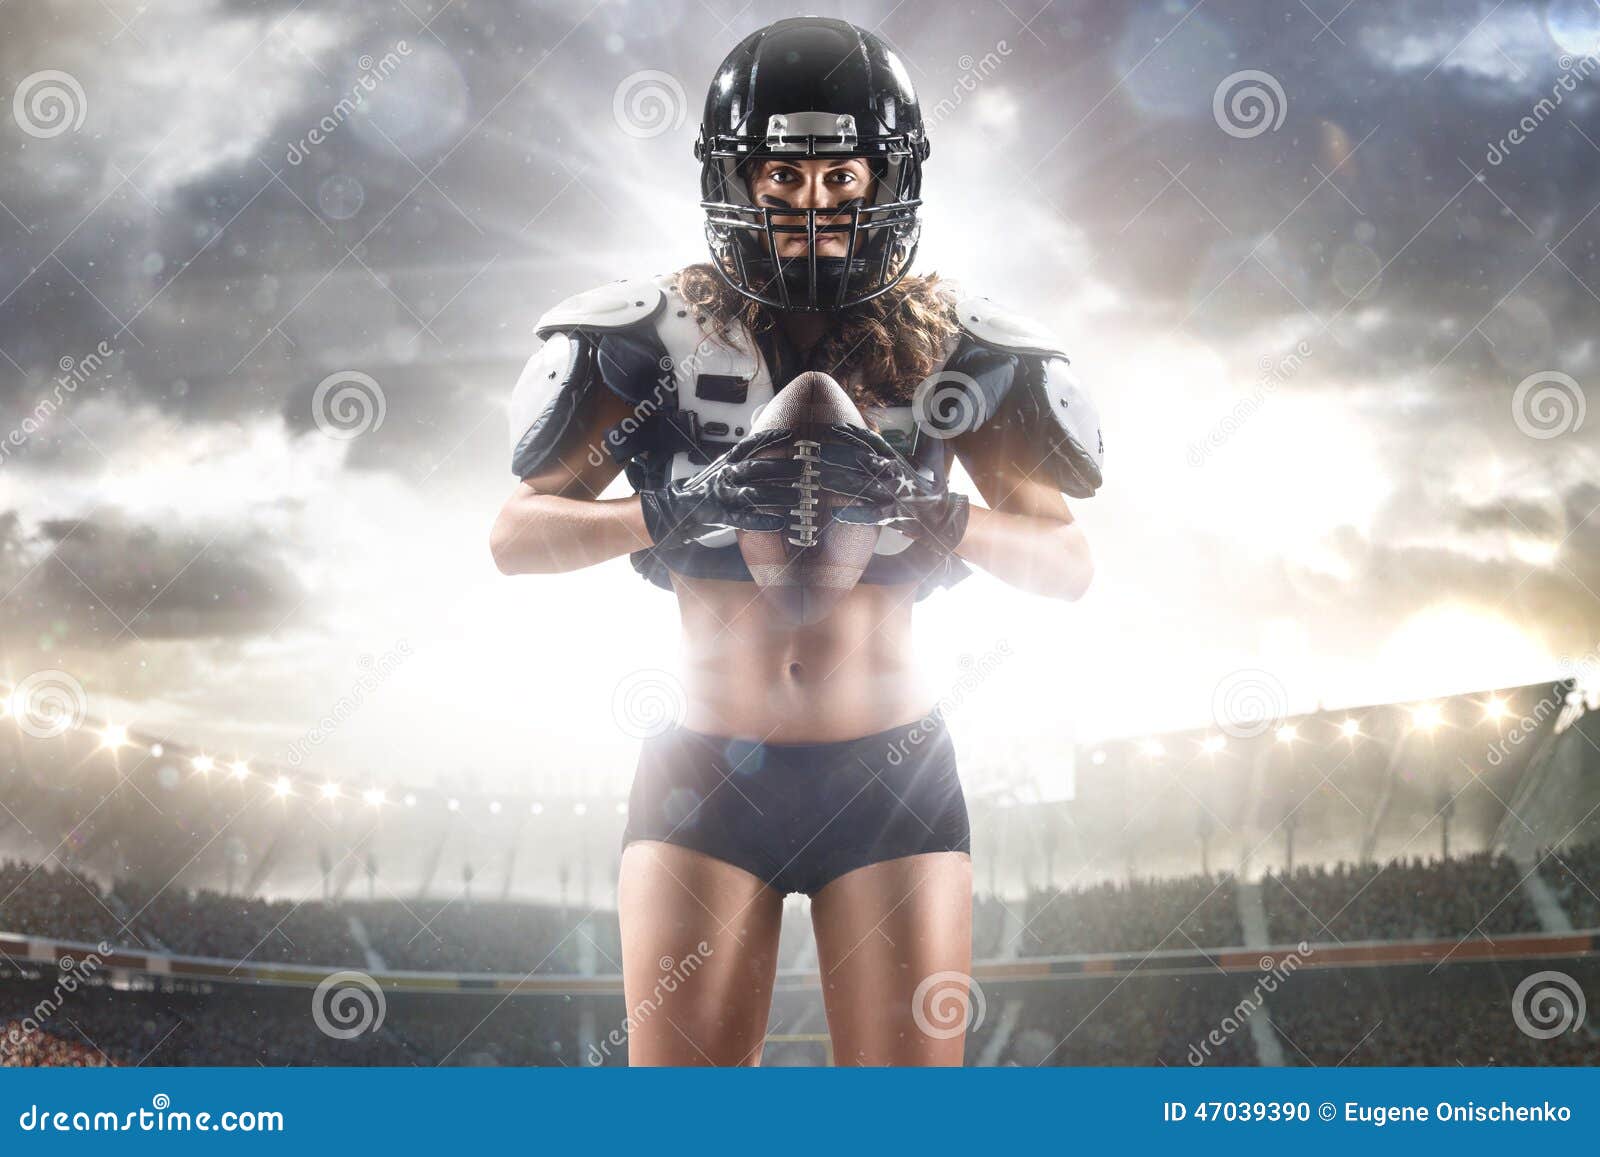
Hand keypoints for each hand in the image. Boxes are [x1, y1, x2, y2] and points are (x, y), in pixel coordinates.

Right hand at [639, 428, 804, 545]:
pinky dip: (763, 521)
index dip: (770, 438)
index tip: (790, 434)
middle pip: (756, 468)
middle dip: (781, 468)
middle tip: (803, 470)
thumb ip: (739, 463)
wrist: (674, 507)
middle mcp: (725, 475)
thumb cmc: (701, 489)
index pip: (749, 445)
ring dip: (778, 495)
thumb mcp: (719, 469)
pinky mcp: (720, 515)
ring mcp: (722, 495)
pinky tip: (779, 522)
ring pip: (754, 493)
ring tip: (797, 497)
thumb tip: (765, 458)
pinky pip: (745, 519)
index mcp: (725, 462)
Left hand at [826, 424, 970, 552]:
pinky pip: (869, 515)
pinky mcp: (891, 515)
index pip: (875, 442)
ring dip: (840, 481)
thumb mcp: (932, 457)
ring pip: (862, 486)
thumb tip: (932, 412)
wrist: (942, 518)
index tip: (834, 428)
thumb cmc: (932, 485)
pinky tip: (834, 513)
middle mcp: (894, 475)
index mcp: (899, 459)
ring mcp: (891, 495)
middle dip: (842, 456)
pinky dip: (853, 515)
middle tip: (820, 451)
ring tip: (820, 477)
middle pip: (865, 461)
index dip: (855, 434)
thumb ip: (928, 435)